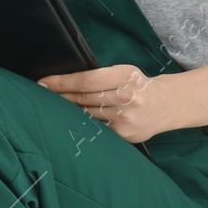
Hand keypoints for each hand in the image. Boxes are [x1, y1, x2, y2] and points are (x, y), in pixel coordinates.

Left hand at [34, 64, 173, 145]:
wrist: (165, 105)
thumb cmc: (136, 85)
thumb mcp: (122, 72)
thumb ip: (98, 77)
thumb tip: (63, 83)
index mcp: (126, 76)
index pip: (85, 80)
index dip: (61, 83)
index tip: (43, 83)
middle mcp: (127, 97)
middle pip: (83, 98)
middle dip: (59, 97)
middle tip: (42, 95)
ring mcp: (126, 119)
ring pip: (86, 115)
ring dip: (67, 111)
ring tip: (53, 107)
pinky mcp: (124, 135)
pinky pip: (95, 128)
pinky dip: (82, 124)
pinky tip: (72, 121)